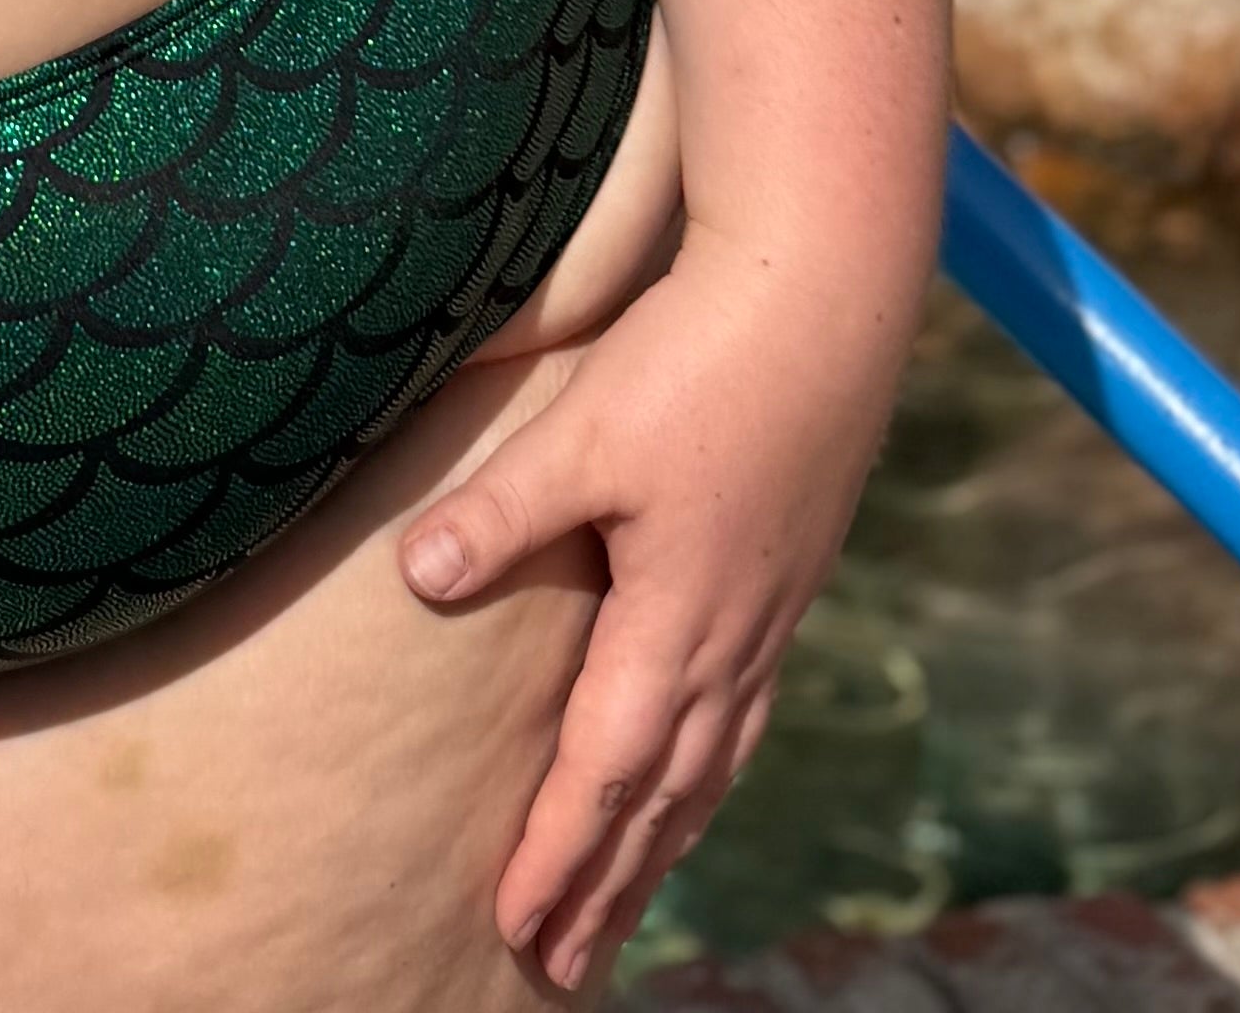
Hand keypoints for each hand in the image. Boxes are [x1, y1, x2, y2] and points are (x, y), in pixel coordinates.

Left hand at [397, 229, 904, 993]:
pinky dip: (708, 769)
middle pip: (664, 797)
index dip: (559, 856)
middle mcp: (732, 639)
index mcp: (676, 623)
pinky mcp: (786, 575)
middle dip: (611, 884)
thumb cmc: (698, 360)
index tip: (517, 931)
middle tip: (565, 963)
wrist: (822, 293)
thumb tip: (416, 580)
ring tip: (627, 899)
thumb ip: (500, 513)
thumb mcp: (582, 433)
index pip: (605, 775)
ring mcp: (768, 612)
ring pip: (711, 763)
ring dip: (664, 840)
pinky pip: (743, 712)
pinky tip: (697, 769)